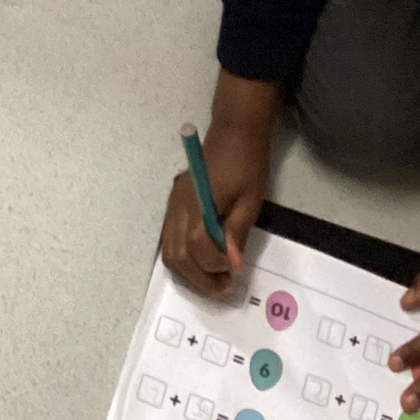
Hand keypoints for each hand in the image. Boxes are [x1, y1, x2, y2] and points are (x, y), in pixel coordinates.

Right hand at [160, 73, 277, 296]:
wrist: (234, 131)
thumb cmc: (247, 162)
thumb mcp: (251, 199)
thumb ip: (237, 232)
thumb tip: (232, 265)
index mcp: (198, 200)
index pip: (196, 244)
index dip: (214, 263)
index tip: (235, 271)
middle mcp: (179, 205)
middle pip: (176, 255)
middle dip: (200, 278)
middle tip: (224, 288)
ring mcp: (173, 205)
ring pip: (169, 252)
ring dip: (190, 273)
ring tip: (215, 280)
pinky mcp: (175, 205)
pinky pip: (171, 241)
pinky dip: (184, 259)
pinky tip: (205, 264)